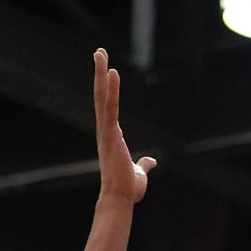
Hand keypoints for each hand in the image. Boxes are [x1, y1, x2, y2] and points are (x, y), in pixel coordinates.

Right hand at [93, 48, 155, 203]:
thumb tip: (151, 161)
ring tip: (100, 53)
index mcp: (111, 137)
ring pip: (102, 97)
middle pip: (101, 96)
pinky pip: (110, 108)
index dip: (106, 89)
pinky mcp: (110, 135)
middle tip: (99, 52)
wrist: (121, 199)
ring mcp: (106, 131)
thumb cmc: (128, 189)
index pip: (108, 107)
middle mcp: (105, 131)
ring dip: (100, 74)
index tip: (107, 72)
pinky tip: (112, 73)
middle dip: (99, 73)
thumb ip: (144, 164)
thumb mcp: (138, 172)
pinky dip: (111, 90)